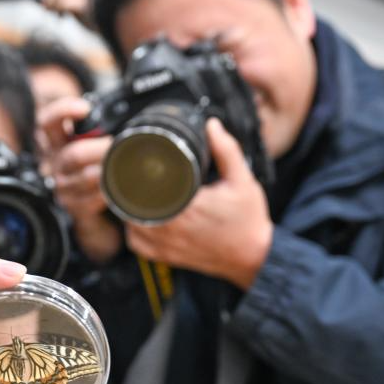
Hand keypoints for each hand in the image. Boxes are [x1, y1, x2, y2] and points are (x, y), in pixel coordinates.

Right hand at [39, 97, 122, 261]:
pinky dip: (111, 191)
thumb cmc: (103, 173)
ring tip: (126, 166)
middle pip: (73, 154)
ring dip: (110, 171)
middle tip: (119, 147)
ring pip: (87, 176)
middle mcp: (57, 164)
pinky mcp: (76, 208)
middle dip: (101, 149)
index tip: (85, 109)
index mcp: (60, 143)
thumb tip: (132, 116)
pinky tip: (121, 188)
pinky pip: (95, 197)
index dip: (62, 111)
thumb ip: (105, 131)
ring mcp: (65, 188)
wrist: (101, 217)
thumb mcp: (99, 148)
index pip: (48, 122)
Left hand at [126, 119, 271, 288]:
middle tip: (136, 175)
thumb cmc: (247, 221)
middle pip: (131, 204)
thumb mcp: (242, 180)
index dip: (136, 174)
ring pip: (130, 224)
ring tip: (138, 193)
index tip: (140, 164)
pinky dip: (134, 230)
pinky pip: (136, 244)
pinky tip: (143, 218)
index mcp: (187, 207)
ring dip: (130, 208)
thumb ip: (227, 151)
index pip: (145, 188)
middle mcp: (172, 228)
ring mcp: (166, 245)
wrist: (253, 256)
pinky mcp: (166, 257)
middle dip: (131, 188)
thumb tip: (211, 126)